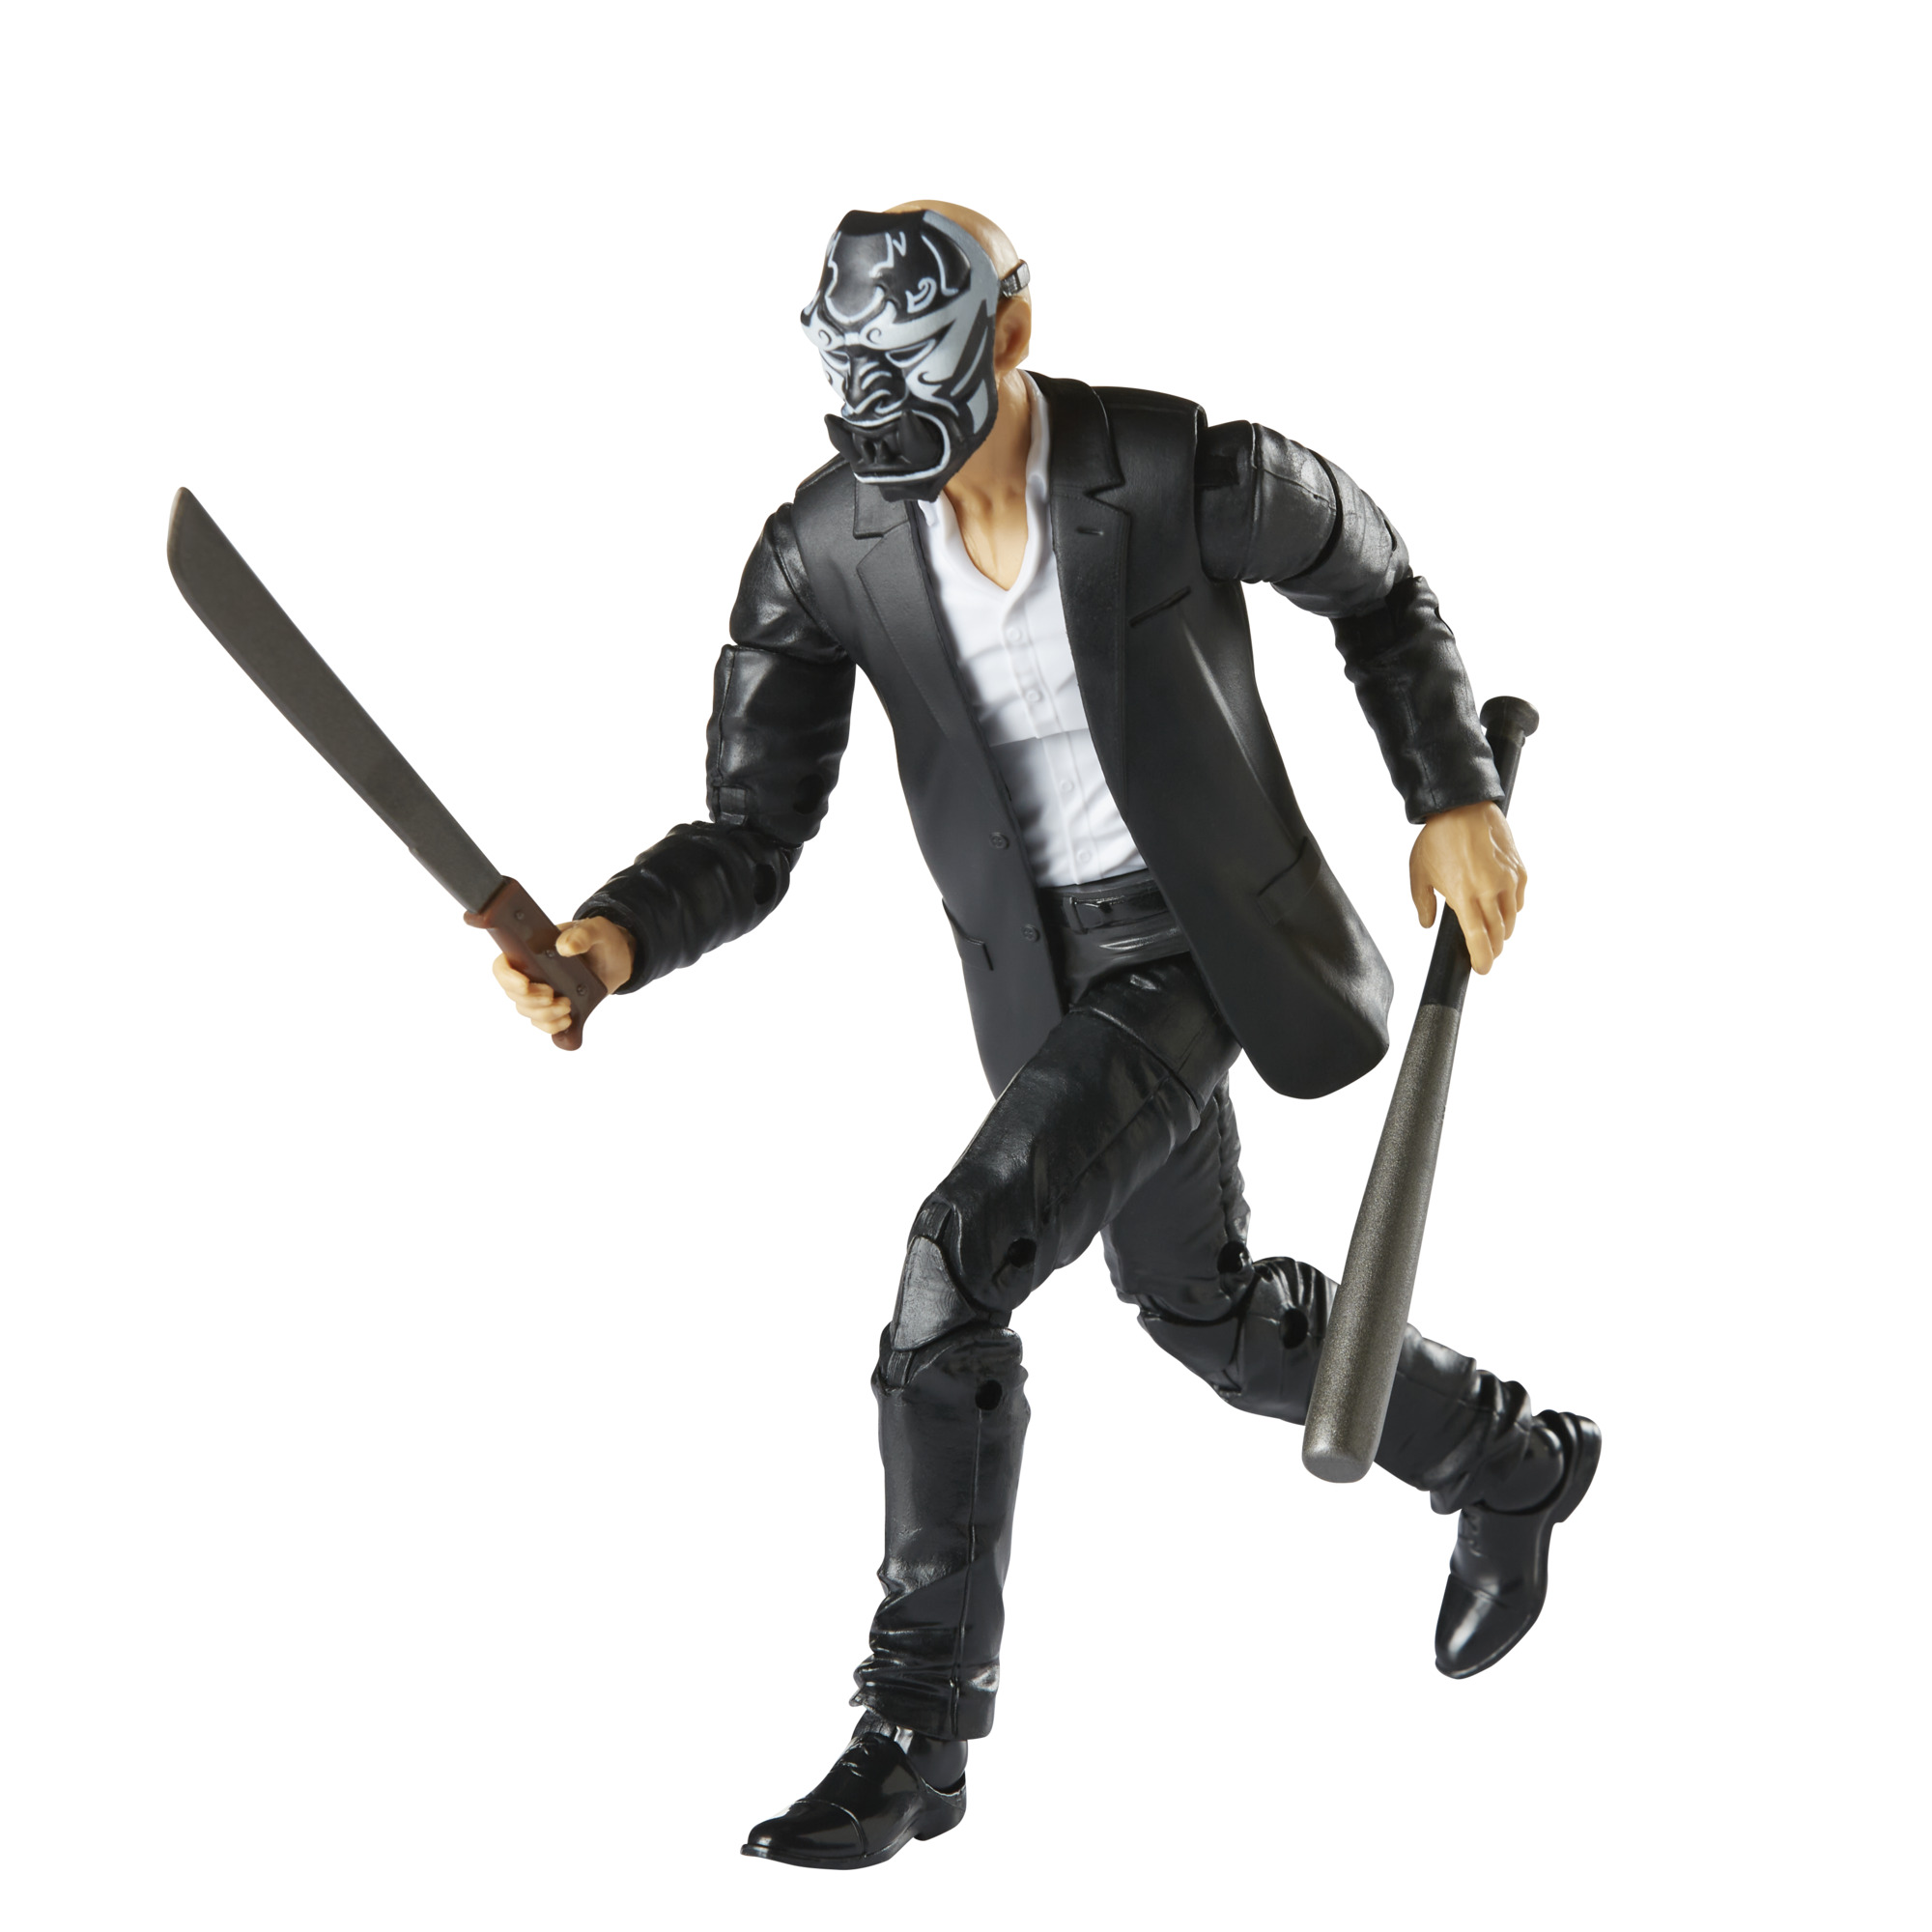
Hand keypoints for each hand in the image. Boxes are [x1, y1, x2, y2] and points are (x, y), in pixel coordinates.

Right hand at [492, 916, 634, 1034]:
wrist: (619, 959)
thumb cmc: (602, 939)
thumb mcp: (597, 930)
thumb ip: (583, 935)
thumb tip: (564, 947)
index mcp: (532, 950)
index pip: (502, 966)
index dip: (507, 978)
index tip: (525, 985)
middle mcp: (532, 972)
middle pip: (513, 993)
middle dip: (531, 999)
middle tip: (553, 994)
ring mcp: (542, 991)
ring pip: (526, 1010)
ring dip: (544, 1014)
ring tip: (567, 1005)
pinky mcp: (556, 1007)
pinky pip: (542, 1023)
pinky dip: (552, 1026)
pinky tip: (568, 1020)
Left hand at [1408, 801, 1526, 974]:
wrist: (1463, 806)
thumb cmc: (1437, 838)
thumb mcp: (1419, 872)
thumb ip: (1423, 903)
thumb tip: (1428, 924)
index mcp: (1464, 895)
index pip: (1479, 939)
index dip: (1482, 959)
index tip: (1482, 969)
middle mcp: (1490, 891)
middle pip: (1499, 935)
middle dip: (1492, 949)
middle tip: (1485, 953)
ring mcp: (1508, 881)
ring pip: (1511, 920)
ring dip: (1502, 931)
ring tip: (1491, 932)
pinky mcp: (1520, 871)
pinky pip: (1518, 901)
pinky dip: (1511, 909)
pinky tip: (1499, 906)